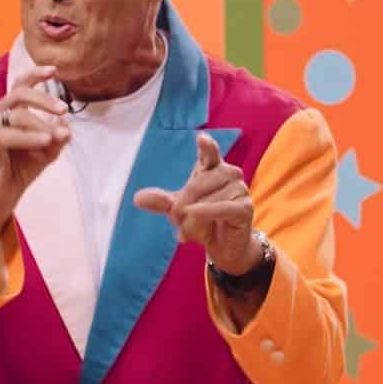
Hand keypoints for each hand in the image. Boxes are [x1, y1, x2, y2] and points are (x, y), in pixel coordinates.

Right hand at [0, 65, 70, 219]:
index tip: (54, 70)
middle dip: (44, 99)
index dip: (36, 74)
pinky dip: (29, 137)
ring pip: (19, 115)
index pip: (20, 84)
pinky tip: (45, 141)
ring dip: (42, 124)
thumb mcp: (45, 151)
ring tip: (59, 136)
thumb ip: (56, 137)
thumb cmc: (18, 170)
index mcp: (7, 110)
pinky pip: (10, 135)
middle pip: (20, 93)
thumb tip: (67, 125)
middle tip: (64, 109)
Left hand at [133, 133, 259, 274]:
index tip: (201, 138)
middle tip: (176, 219)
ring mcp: (240, 189)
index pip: (209, 153)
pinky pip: (224, 208)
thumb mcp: (177, 210)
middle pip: (199, 183)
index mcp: (211, 167)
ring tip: (189, 227)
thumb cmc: (201, 220)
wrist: (221, 245)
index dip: (207, 146)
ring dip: (193, 216)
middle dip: (183, 204)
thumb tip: (137, 198)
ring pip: (208, 199)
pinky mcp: (245, 208)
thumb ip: (161, 202)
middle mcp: (228, 174)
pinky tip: (192, 214)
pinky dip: (206, 212)